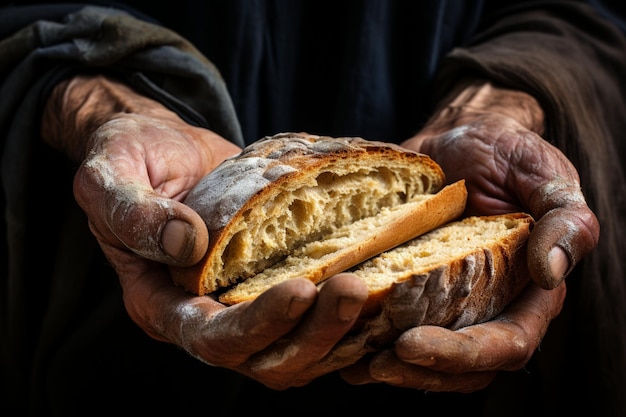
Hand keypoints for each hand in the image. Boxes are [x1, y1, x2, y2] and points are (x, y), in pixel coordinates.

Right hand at [42, 75, 368, 388]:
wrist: (161, 149)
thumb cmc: (128, 158)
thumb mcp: (109, 175)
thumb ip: (133, 211)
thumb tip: (186, 244)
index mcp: (161, 303)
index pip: (212, 337)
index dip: (259, 324)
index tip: (301, 288)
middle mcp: (206, 316)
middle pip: (267, 358)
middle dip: (314, 333)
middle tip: (355, 288)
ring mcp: (243, 305)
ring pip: (299, 348)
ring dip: (340, 328)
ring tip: (379, 284)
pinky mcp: (273, 286)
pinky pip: (315, 316)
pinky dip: (348, 311)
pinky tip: (382, 279)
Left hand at [340, 79, 598, 390]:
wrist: (459, 139)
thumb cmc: (507, 155)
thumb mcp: (544, 176)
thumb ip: (565, 221)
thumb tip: (550, 274)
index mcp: (527, 293)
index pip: (508, 342)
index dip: (463, 353)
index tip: (411, 343)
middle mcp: (487, 307)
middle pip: (462, 366)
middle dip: (418, 372)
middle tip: (372, 365)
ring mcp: (446, 303)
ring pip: (425, 359)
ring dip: (388, 367)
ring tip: (345, 363)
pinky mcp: (410, 290)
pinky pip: (391, 324)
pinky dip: (365, 336)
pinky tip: (334, 335)